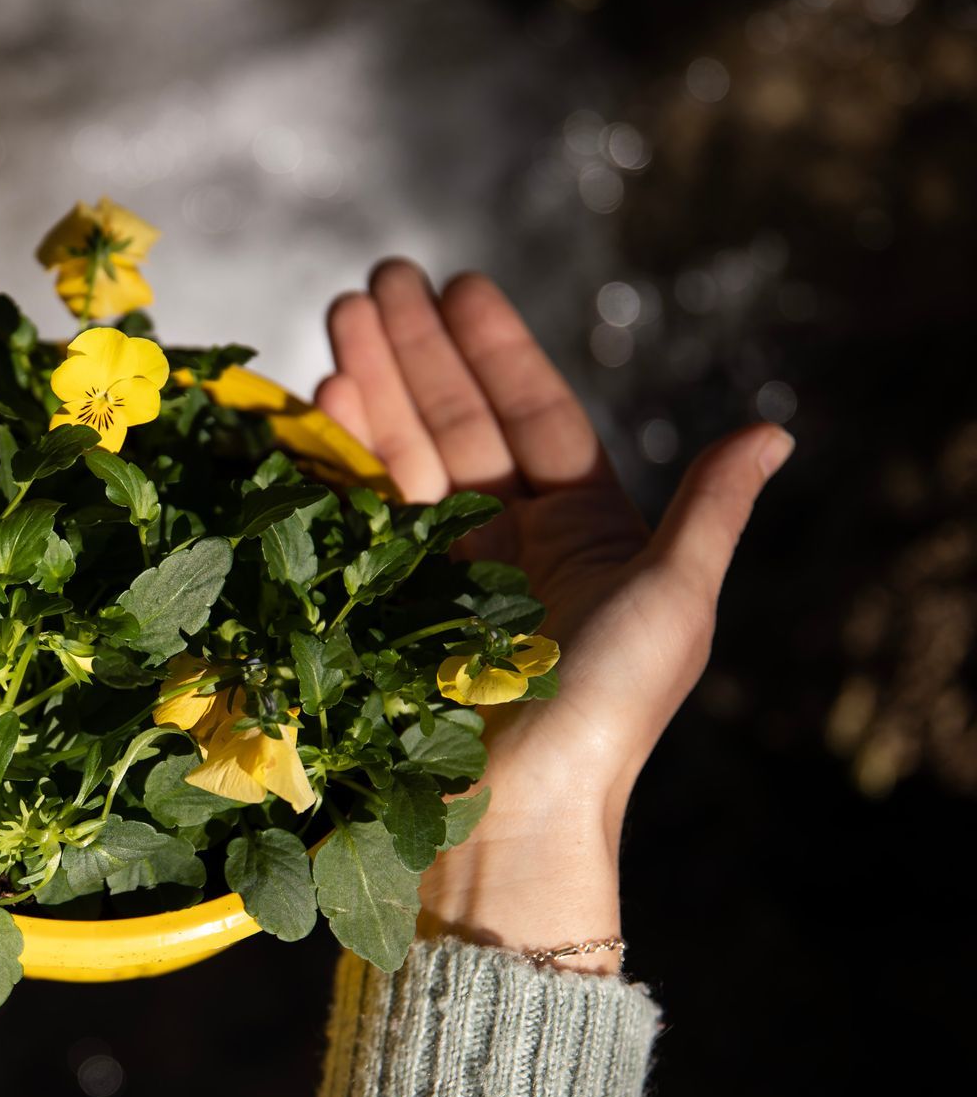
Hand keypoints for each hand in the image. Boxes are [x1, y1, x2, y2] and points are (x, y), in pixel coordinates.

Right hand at [315, 261, 792, 973]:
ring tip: (339, 316)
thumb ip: (709, 510)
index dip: (497, 352)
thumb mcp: (673, 603)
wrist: (512, 817)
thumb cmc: (604, 716)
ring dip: (372, 386)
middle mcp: (507, 546)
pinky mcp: (379, 609)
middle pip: (458, 424)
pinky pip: (356, 515)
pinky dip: (336, 458)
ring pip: (402, 458)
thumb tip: (775, 430)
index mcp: (582, 534)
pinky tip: (320, 402)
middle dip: (419, 349)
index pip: (535, 419)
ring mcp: (436, 576)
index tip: (460, 286)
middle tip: (378, 279)